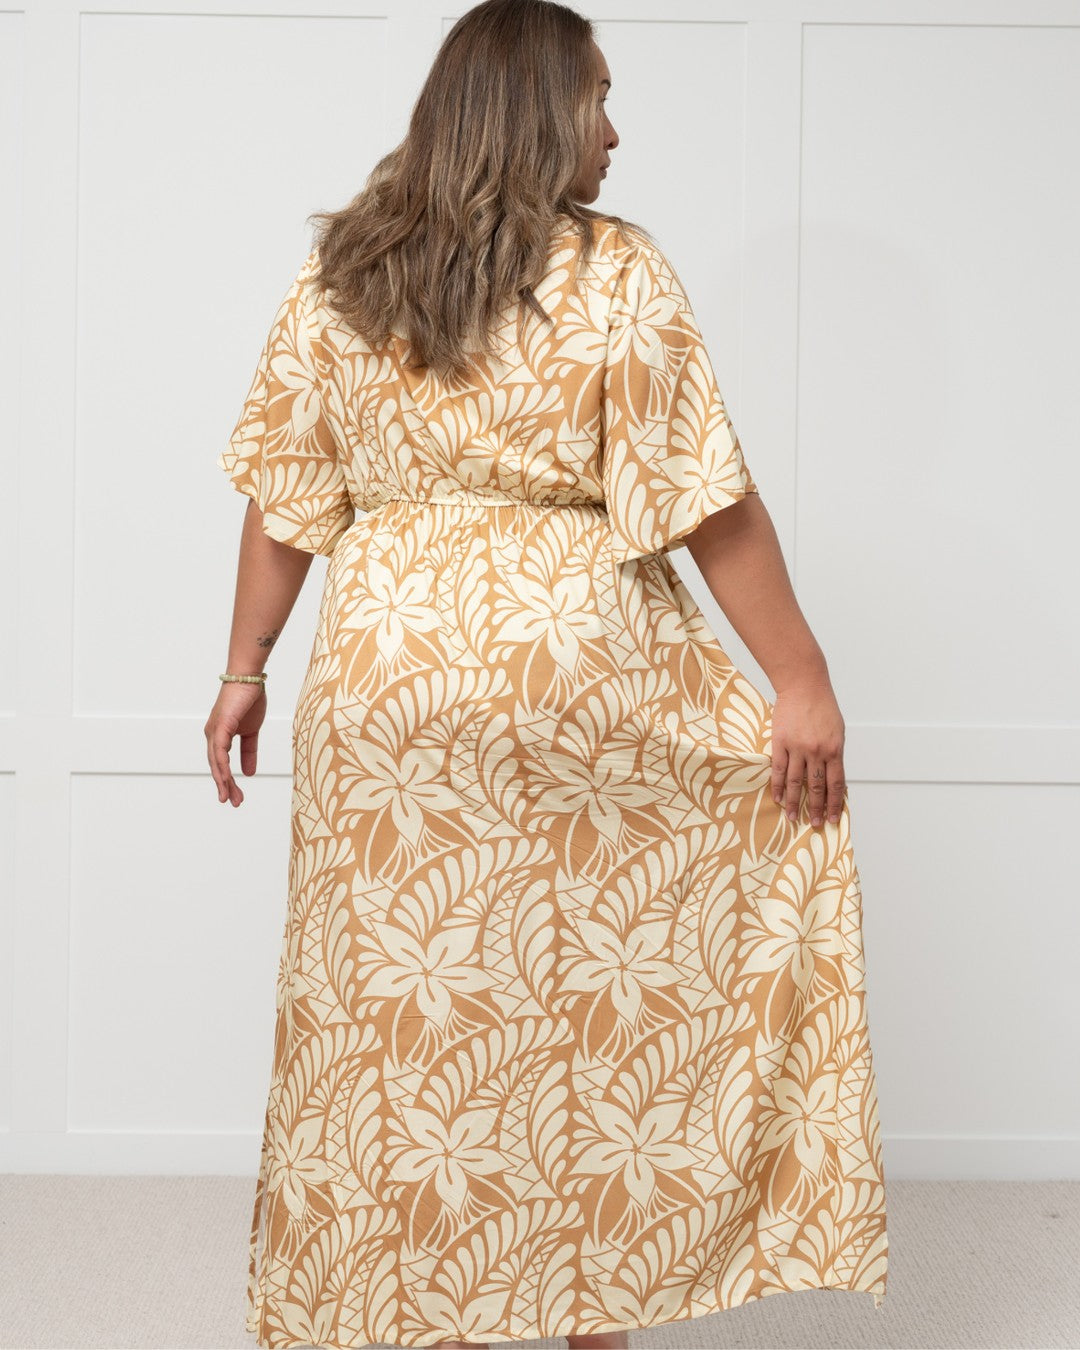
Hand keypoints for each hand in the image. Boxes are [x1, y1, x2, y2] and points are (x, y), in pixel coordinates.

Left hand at [205, 682, 267, 806]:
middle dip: (225, 786)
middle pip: (217, 767)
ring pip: (216, 762)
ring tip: (228, 797)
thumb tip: (250, 773)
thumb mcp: (252, 731)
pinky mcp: (220, 726)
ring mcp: (214, 731)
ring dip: (222, 781)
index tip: (236, 797)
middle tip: (234, 803)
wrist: (249, 678)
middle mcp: (212, 735)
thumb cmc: (249, 699)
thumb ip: (249, 751)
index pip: (222, 764)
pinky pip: (220, 751)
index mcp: (219, 736)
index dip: (228, 781)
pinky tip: (226, 778)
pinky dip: (222, 766)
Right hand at [769, 675, 846, 827]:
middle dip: (816, 809)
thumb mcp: (837, 731)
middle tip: (815, 824)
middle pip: (816, 787)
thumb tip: (831, 777)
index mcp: (835, 750)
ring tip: (793, 818)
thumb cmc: (822, 706)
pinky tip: (778, 799)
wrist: (803, 685)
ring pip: (796, 782)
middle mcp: (817, 752)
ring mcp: (797, 748)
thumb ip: (833, 753)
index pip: (836, 784)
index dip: (834, 804)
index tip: (833, 819)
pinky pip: (778, 770)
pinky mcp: (780, 743)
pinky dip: (778, 786)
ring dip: (794, 803)